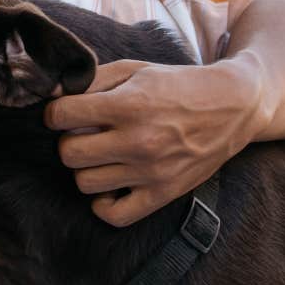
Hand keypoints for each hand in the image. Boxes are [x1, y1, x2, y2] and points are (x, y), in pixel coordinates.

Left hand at [44, 58, 268, 226]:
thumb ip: (91, 80)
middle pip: (69, 154)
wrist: (232, 107)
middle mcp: (138, 141)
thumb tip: (51, 94)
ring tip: (103, 155)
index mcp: (130, 105)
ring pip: (85, 183)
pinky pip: (114, 215)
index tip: (65, 113)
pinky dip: (103, 203)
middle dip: (69, 141)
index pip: (62, 116)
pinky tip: (110, 184)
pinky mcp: (162, 194)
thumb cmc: (178, 86)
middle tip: (85, 135)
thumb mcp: (135, 70)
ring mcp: (150, 172)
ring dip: (87, 168)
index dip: (56, 113)